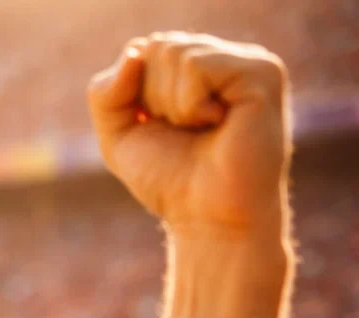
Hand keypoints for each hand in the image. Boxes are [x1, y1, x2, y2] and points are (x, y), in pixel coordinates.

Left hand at [87, 32, 289, 236]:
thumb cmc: (170, 180)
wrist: (208, 219)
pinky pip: (196, 66)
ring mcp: (247, 63)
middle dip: (152, 100)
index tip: (161, 129)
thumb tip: (133, 53)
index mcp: (196, 68)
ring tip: (202, 129)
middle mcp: (224, 59)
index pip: (142, 51)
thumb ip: (106, 93)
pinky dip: (190, 105)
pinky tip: (217, 125)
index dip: (135, 97)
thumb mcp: (118, 135)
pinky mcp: (262, 73)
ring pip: (174, 53)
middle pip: (156, 48)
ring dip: (172, 105)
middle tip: (185, 132)